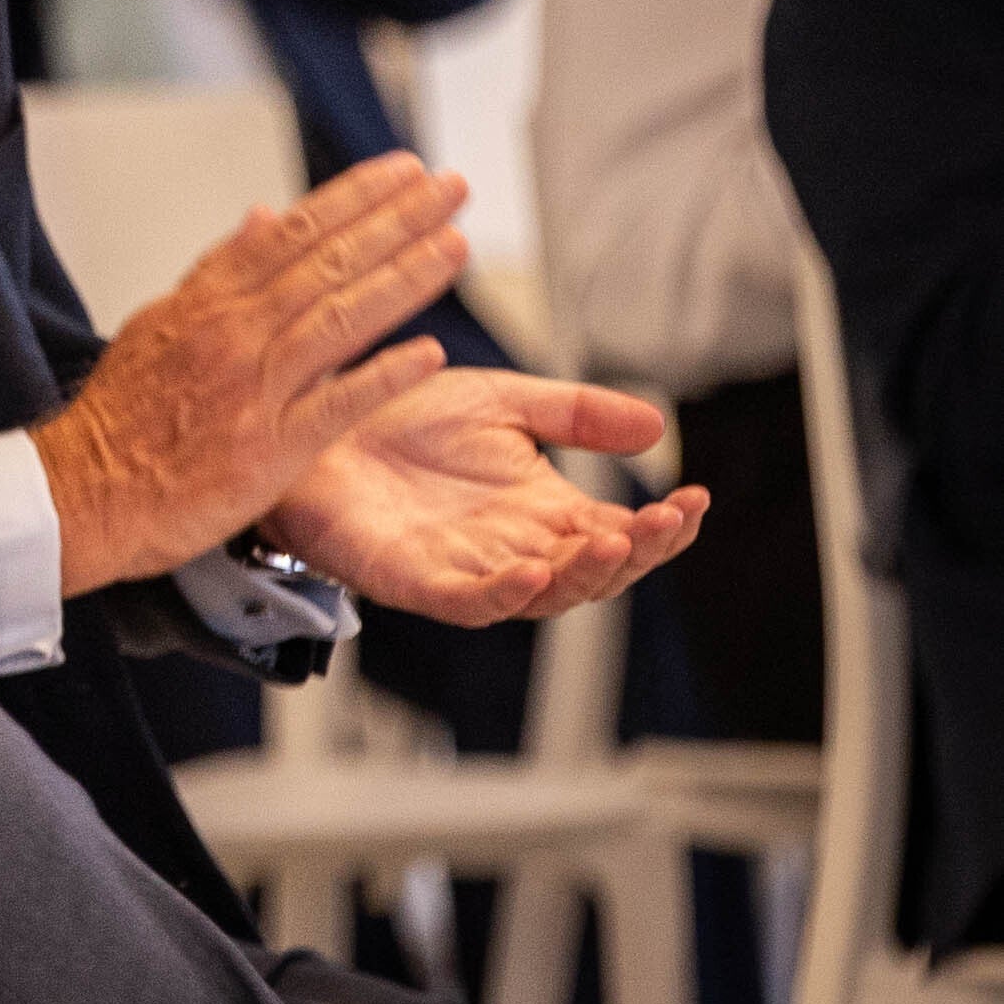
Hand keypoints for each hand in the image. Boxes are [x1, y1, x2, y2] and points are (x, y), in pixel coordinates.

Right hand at [33, 153, 470, 592]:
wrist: (80, 492)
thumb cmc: (121, 419)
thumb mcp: (160, 324)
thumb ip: (220, 272)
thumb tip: (264, 216)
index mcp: (207, 301)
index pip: (293, 231)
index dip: (355, 196)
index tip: (404, 170)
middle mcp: (231, 334)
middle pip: (327, 262)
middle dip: (398, 220)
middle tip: (451, 188)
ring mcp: (251, 389)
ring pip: (339, 319)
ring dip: (403, 280)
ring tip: (455, 247)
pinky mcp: (266, 450)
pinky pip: (334, 406)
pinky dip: (380, 377)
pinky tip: (427, 355)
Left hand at [270, 371, 707, 621]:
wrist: (307, 420)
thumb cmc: (390, 418)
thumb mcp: (499, 401)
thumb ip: (574, 414)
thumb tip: (658, 425)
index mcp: (539, 511)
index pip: (620, 532)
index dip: (664, 525)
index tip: (696, 497)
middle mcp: (511, 546)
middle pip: (595, 571)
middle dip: (640, 551)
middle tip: (668, 520)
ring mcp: (464, 568)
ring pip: (544, 593)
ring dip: (585, 573)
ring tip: (616, 541)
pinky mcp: (412, 579)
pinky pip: (468, 601)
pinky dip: (504, 593)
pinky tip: (533, 572)